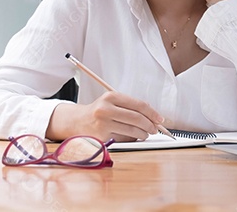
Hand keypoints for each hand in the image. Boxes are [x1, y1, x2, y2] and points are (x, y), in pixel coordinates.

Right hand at [46, 91, 164, 141]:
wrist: (76, 122)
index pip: (138, 105)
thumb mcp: (112, 102)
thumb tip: (154, 118)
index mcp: (111, 96)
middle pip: (137, 118)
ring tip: (145, 134)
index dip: (152, 113)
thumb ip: (130, 107)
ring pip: (132, 131)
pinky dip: (132, 139)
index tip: (160, 119)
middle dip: (150, 125)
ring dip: (143, 134)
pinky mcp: (102, 137)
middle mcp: (106, 109)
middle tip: (155, 129)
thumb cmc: (98, 112)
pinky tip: (132, 137)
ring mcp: (103, 124)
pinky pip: (124, 139)